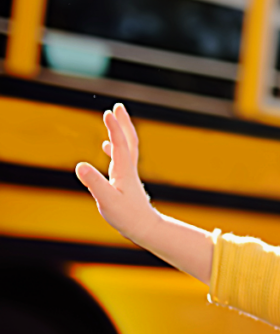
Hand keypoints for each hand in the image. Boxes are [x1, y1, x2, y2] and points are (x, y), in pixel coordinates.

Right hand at [75, 103, 159, 242]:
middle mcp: (128, 169)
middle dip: (123, 123)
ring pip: (126, 147)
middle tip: (117, 106)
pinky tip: (105, 146)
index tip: (108, 112)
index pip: (120, 144)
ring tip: (112, 118)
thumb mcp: (107, 201)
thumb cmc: (127, 216)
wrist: (145, 227)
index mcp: (124, 171)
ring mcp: (128, 174)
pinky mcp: (126, 180)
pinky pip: (121, 158)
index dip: (114, 128)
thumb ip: (94, 183)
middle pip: (129, 141)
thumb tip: (80, 166)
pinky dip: (114, 148)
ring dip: (120, 132)